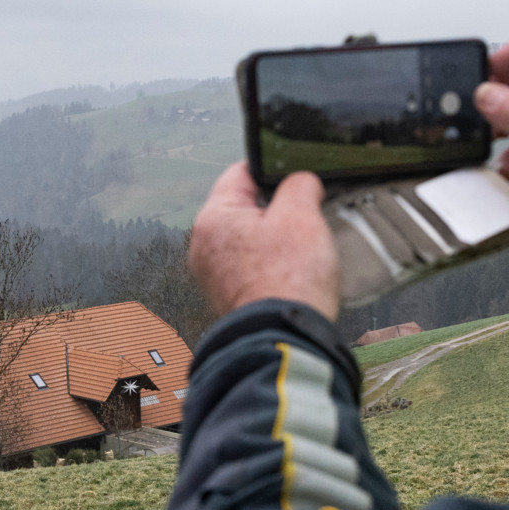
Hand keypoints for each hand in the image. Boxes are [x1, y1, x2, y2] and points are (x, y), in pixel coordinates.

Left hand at [189, 161, 340, 320]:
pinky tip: (291, 271)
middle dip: (276, 209)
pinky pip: (249, 266)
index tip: (297, 178)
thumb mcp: (302, 216)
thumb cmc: (288, 279)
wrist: (283, 339)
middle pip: (244, 207)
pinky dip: (269, 264)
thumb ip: (300, 185)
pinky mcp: (228, 295)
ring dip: (275, 238)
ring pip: (248, 238)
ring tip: (300, 248)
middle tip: (305, 217)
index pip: (240, 173)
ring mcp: (213, 273)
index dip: (273, 170)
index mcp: (213, 218)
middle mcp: (204, 244)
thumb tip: (301, 181)